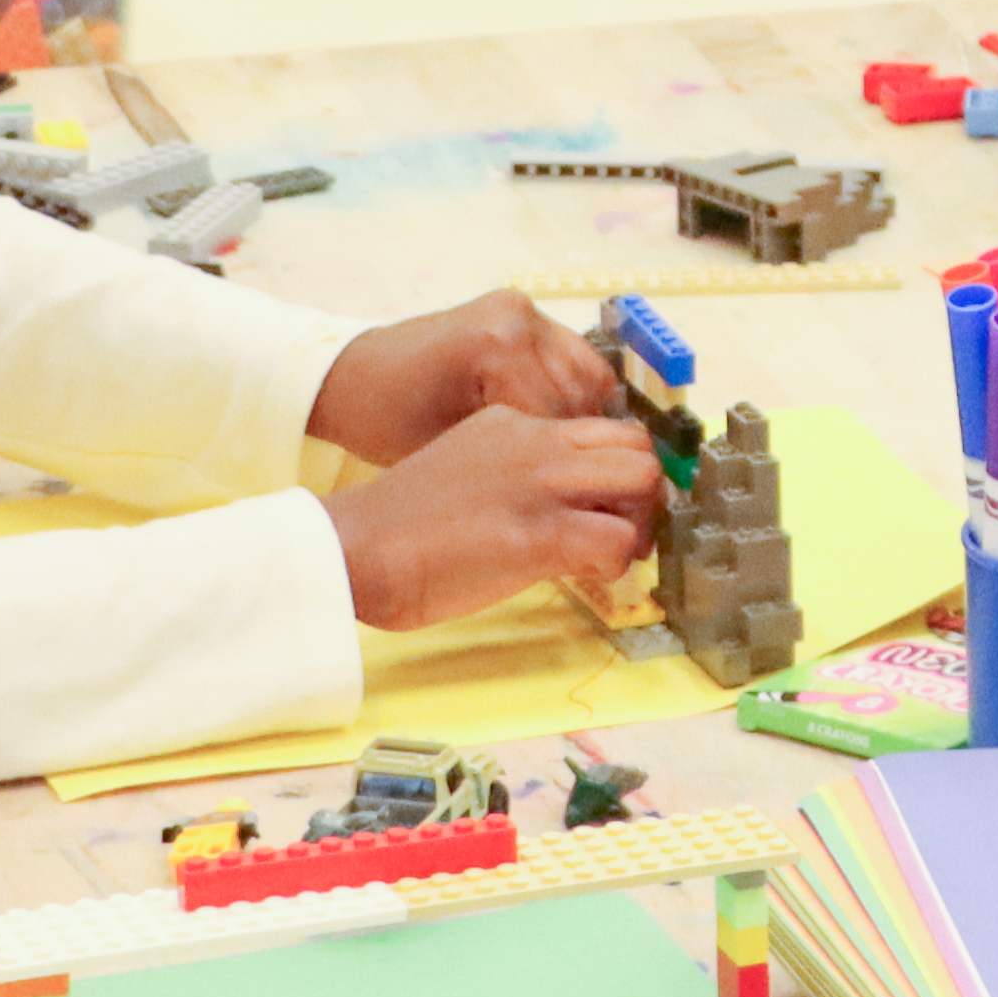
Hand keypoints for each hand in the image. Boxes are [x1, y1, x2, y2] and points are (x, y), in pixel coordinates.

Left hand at [314, 293, 622, 471]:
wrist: (353, 375)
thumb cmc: (386, 422)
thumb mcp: (446, 450)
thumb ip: (512, 462)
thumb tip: (573, 495)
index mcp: (494, 347)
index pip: (557, 417)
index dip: (567, 469)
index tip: (574, 505)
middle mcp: (517, 318)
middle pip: (581, 395)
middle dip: (579, 446)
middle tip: (579, 492)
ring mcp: (523, 310)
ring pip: (589, 377)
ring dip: (584, 421)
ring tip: (569, 464)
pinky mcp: (526, 313)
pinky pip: (575, 360)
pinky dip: (576, 396)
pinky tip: (560, 431)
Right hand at [326, 405, 663, 630]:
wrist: (356, 548)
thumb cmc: (402, 522)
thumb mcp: (467, 467)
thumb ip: (515, 470)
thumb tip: (560, 504)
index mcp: (514, 421)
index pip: (601, 427)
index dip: (616, 469)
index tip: (606, 503)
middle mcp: (536, 443)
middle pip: (636, 446)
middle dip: (641, 492)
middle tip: (620, 530)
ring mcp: (541, 485)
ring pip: (641, 480)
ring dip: (636, 522)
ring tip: (606, 554)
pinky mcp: (539, 534)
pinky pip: (617, 541)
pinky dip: (616, 563)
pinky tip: (586, 575)